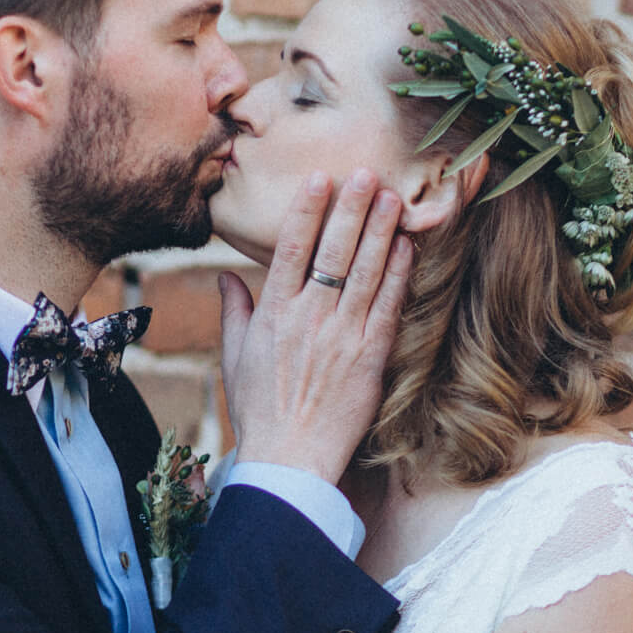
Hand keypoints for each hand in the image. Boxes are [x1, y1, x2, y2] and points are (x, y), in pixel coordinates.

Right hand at [217, 169, 414, 484]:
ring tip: (390, 197)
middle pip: (334, 252)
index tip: (319, 179)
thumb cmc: (259, 410)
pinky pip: (387, 306)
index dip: (307, 211)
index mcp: (274, 314)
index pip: (292, 250)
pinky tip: (406, 246)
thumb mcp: (235, 357)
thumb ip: (235, 312)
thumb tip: (227, 277)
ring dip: (379, 231)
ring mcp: (343, 337)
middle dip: (350, 209)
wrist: (290, 459)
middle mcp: (309, 319)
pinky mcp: (370, 357)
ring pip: (365, 272)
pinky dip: (397, 274)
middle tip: (365, 173)